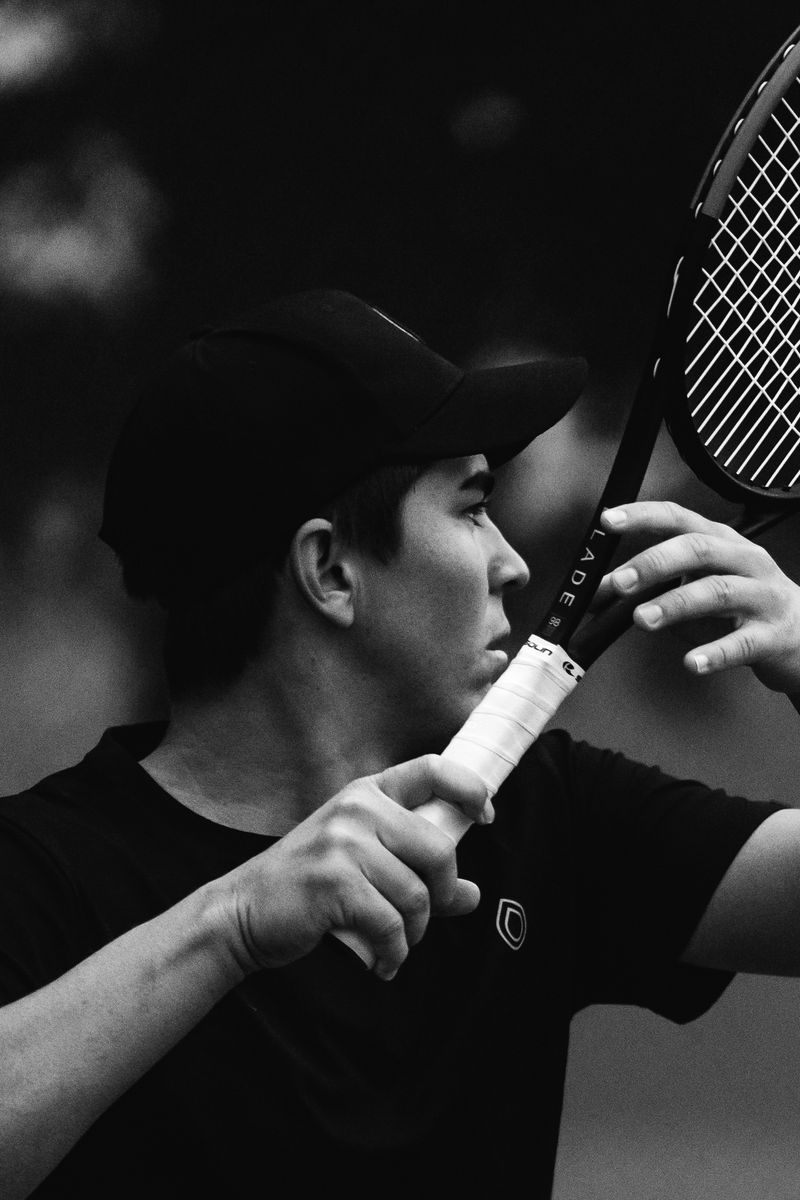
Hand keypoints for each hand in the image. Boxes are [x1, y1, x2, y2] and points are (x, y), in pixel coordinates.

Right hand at [214, 755, 489, 981]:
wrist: (243, 911)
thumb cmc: (307, 888)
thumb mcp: (361, 864)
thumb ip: (417, 873)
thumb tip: (471, 895)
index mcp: (366, 793)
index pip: (431, 769)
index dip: (468, 789)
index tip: (485, 815)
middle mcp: (356, 809)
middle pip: (438, 849)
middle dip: (442, 893)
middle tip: (425, 918)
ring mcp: (342, 843)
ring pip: (416, 895)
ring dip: (414, 933)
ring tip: (394, 945)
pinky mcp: (334, 882)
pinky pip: (391, 924)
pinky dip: (394, 953)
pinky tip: (383, 961)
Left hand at [594, 500, 799, 692]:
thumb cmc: (745, 606)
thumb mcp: (698, 586)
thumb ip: (654, 585)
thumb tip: (602, 590)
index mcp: (721, 542)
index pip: (679, 518)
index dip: (643, 516)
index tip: (609, 521)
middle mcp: (744, 561)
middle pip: (698, 550)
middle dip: (654, 563)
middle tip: (621, 583)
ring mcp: (761, 596)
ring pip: (717, 592)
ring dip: (674, 604)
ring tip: (642, 620)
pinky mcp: (772, 635)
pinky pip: (742, 643)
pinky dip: (714, 653)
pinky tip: (692, 662)